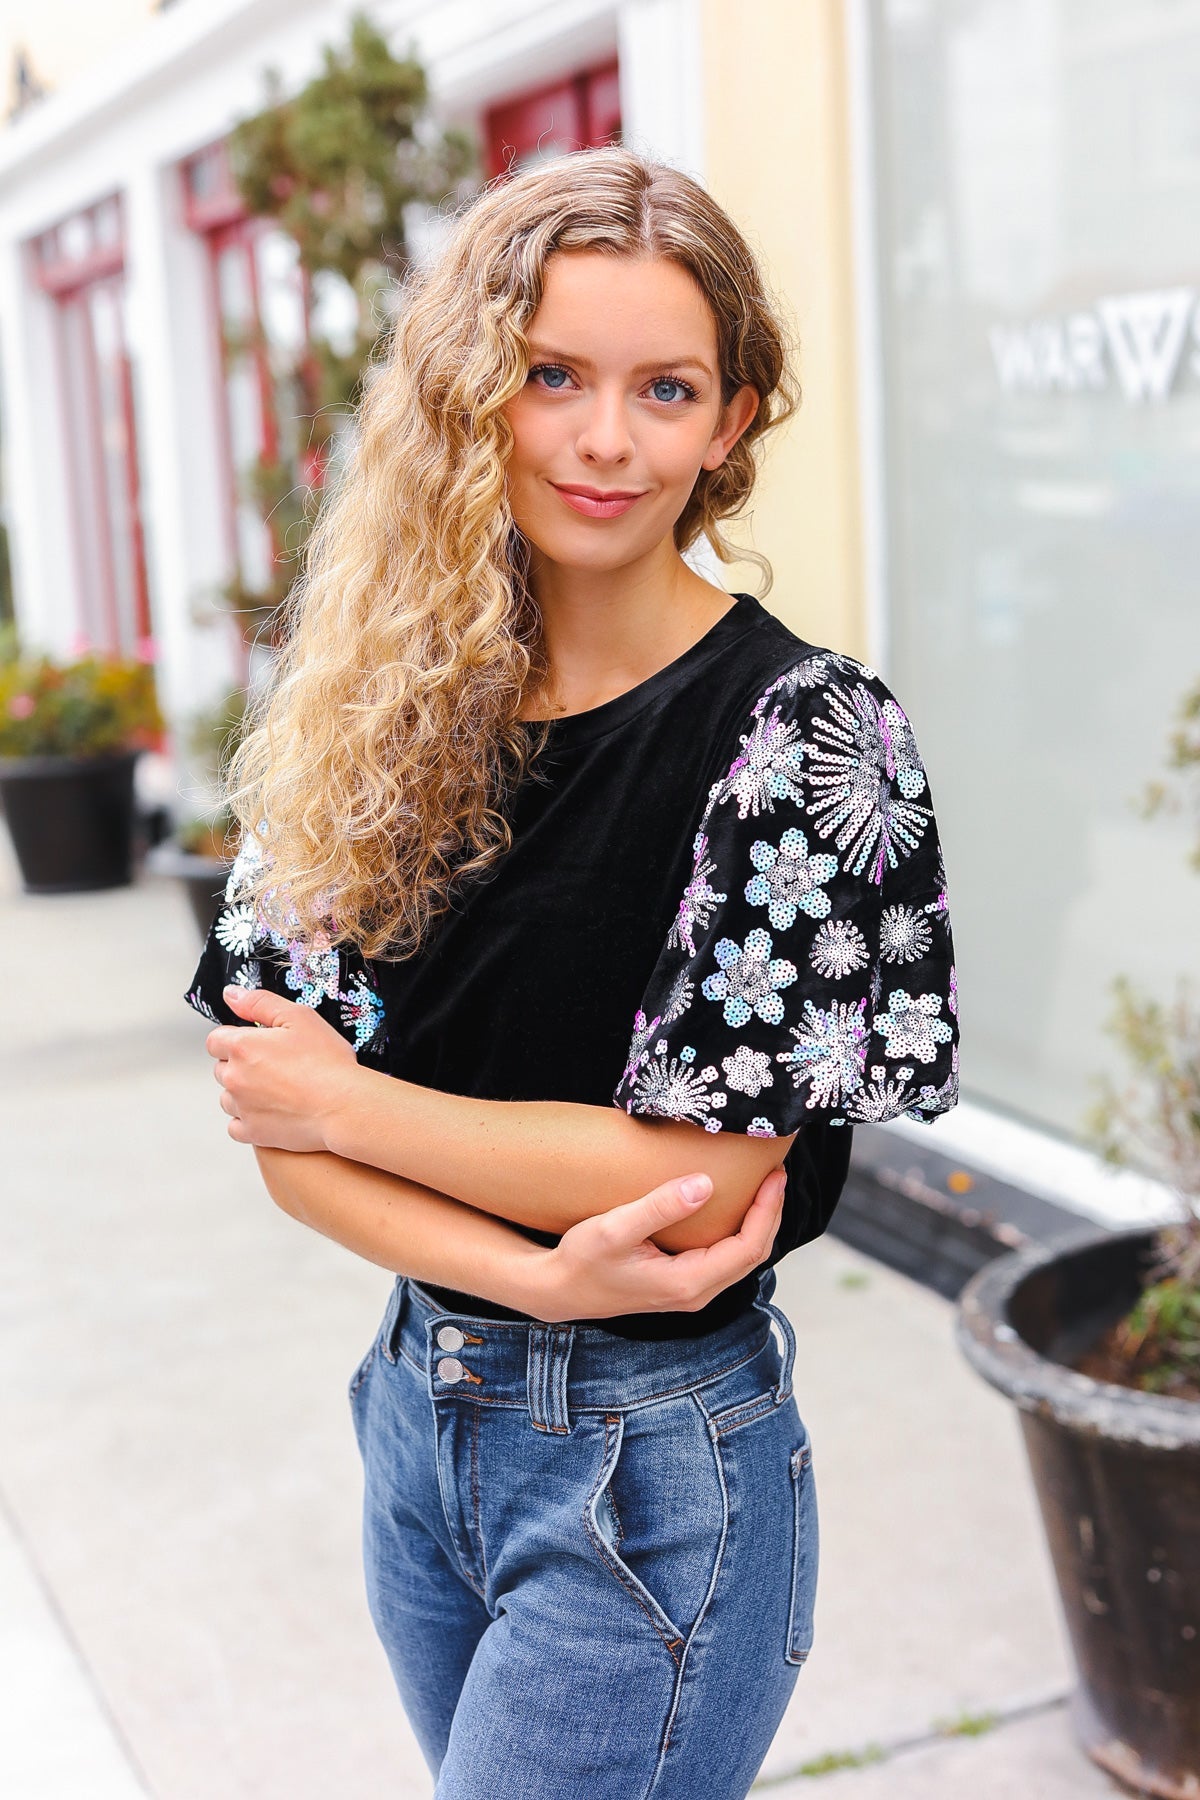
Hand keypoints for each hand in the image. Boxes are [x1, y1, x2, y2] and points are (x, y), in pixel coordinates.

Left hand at [205, 985, 360, 1151]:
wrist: (344, 1107)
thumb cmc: (327, 1062)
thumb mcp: (299, 1017)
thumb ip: (259, 1002)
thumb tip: (231, 994)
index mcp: (241, 1047)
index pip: (216, 1040)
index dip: (236, 1039)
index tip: (260, 1044)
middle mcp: (234, 1078)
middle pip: (222, 1069)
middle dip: (241, 1065)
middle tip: (277, 1066)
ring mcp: (242, 1108)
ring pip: (229, 1098)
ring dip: (244, 1093)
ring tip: (278, 1090)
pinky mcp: (252, 1133)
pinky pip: (237, 1126)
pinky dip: (249, 1119)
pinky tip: (273, 1111)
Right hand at [526, 1167, 786, 1322]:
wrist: (559, 1290)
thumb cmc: (582, 1261)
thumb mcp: (615, 1228)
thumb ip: (660, 1207)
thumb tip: (705, 1184)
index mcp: (687, 1282)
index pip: (747, 1247)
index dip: (767, 1211)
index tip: (773, 1176)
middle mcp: (695, 1293)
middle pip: (752, 1255)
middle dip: (769, 1214)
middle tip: (774, 1174)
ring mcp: (689, 1292)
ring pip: (740, 1259)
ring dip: (757, 1223)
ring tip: (762, 1186)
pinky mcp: (681, 1285)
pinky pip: (724, 1259)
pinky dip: (738, 1232)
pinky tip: (734, 1208)